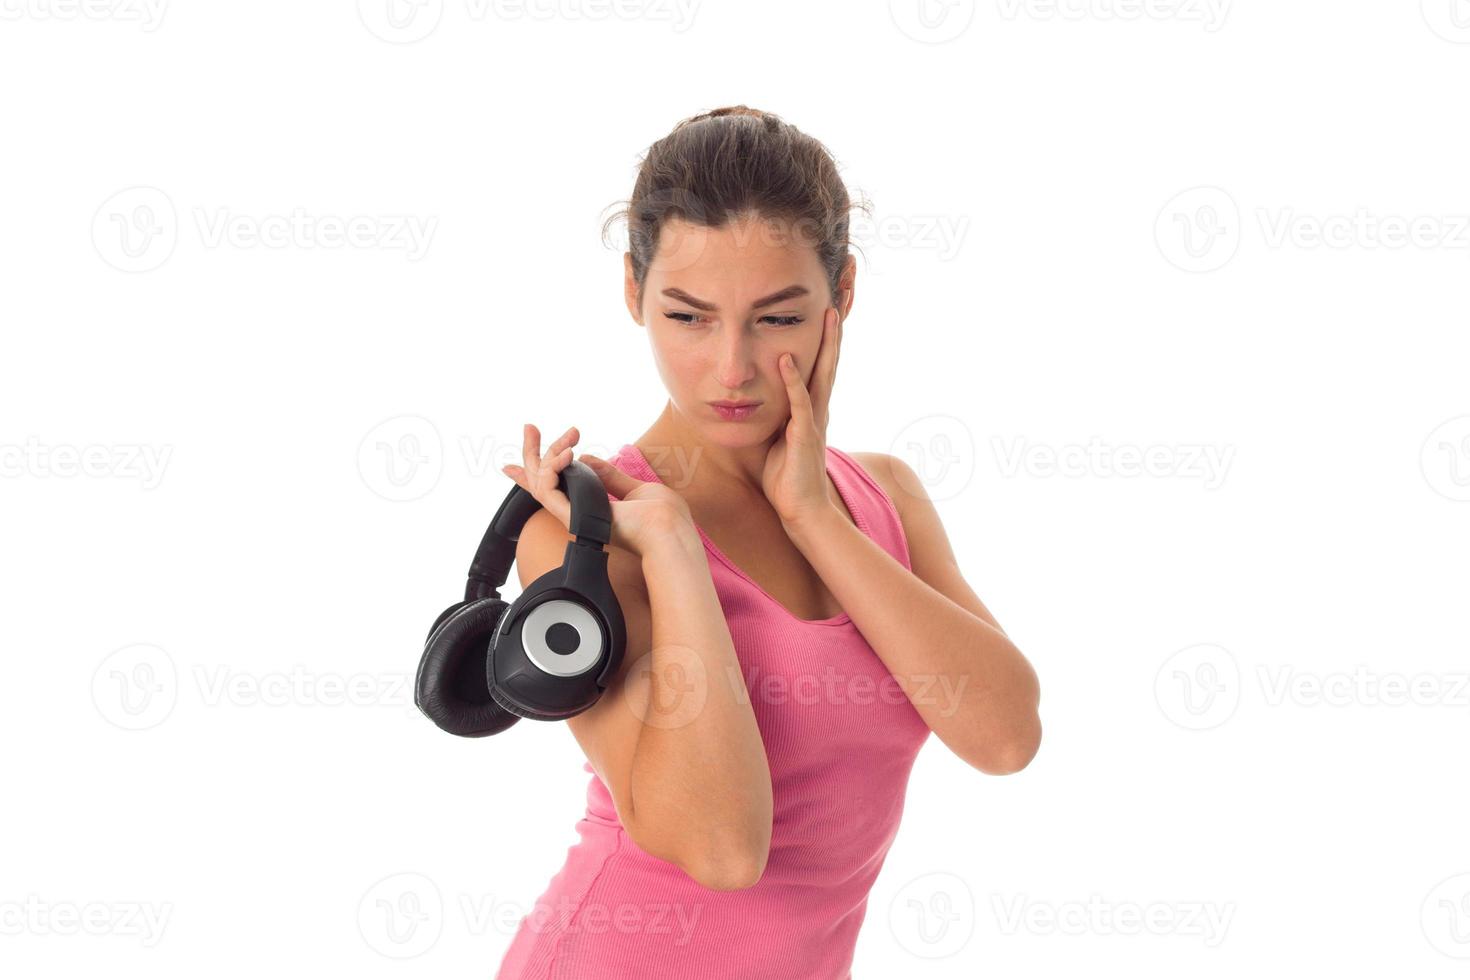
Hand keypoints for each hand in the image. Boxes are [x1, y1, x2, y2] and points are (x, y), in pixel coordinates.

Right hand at [501, 423, 695, 558]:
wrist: (668, 533)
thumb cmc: (662, 517)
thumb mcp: (635, 489)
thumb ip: (609, 476)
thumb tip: (587, 458)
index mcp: (591, 509)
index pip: (556, 489)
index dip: (535, 474)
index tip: (515, 462)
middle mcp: (578, 513)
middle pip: (540, 483)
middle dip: (530, 453)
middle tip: (529, 427)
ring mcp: (575, 516)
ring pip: (540, 484)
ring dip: (544, 454)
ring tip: (563, 437)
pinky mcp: (575, 517)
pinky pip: (547, 491)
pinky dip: (550, 469)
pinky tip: (564, 454)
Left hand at [762, 298, 844, 527]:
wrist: (801, 512)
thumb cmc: (786, 479)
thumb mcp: (776, 439)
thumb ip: (775, 417)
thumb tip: (759, 398)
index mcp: (811, 410)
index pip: (820, 367)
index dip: (825, 340)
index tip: (829, 311)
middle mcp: (819, 411)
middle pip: (829, 363)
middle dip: (834, 332)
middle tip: (841, 300)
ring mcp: (814, 422)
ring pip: (822, 375)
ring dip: (825, 346)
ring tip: (828, 316)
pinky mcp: (804, 436)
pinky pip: (799, 403)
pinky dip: (793, 380)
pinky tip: (788, 359)